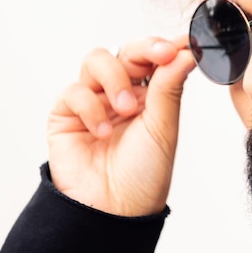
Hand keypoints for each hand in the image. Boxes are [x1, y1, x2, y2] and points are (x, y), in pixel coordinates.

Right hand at [46, 36, 195, 215]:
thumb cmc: (144, 174)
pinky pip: (74, 91)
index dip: (166, 46)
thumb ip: (169, 87)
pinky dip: (91, 107)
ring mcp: (93, 100)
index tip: (183, 42)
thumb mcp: (163, 127)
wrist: (114, 210)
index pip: (155, 57)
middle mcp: (121, 92)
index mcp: (150, 94)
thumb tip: (185, 52)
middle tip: (161, 55)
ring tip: (127, 109)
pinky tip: (103, 132)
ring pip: (97, 60)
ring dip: (115, 78)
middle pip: (127, 50)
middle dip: (145, 49)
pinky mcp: (66, 114)